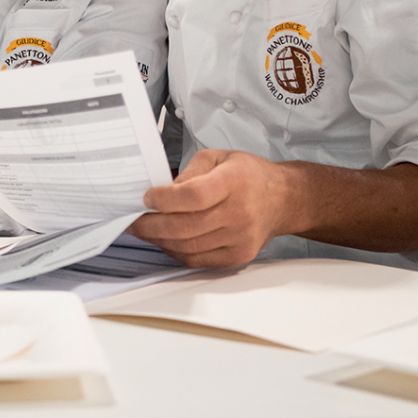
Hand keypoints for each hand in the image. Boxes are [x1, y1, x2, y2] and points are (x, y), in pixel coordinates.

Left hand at [131, 149, 301, 268]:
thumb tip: (164, 192)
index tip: (148, 198)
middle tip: (134, 221)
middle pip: (186, 226)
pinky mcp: (238, 257)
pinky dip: (177, 252)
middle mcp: (239, 212)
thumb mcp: (219, 157)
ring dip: (161, 241)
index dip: (165, 200)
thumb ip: (190, 172)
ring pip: (189, 246)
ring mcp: (240, 238)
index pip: (194, 196)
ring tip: (146, 231)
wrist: (282, 199)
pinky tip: (166, 242)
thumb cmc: (249, 176)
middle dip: (153, 225)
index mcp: (234, 182)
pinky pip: (198, 260)